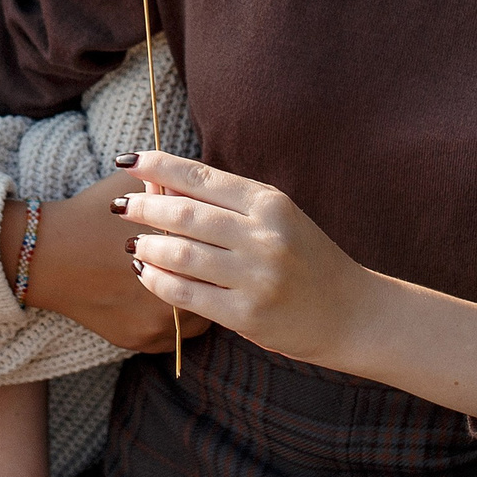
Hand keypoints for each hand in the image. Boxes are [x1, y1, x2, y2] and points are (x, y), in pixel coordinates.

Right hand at [3, 167, 210, 352]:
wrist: (42, 253)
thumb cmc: (89, 215)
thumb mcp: (131, 189)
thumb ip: (171, 185)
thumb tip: (201, 184)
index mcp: (175, 254)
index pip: (218, 255)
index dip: (216, 245)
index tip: (212, 239)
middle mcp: (169, 295)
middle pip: (213, 290)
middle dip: (211, 276)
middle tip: (205, 261)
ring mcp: (153, 324)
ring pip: (195, 318)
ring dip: (194, 301)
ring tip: (183, 280)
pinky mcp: (137, 340)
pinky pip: (171, 336)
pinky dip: (169, 319)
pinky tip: (159, 298)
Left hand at [116, 152, 476, 418]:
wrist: (355, 314)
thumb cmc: (309, 260)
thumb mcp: (279, 218)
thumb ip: (230, 204)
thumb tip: (165, 185)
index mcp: (270, 203)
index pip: (202, 177)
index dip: (159, 166)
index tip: (128, 161)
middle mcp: (263, 236)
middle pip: (184, 213)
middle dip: (144, 208)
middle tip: (121, 208)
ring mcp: (255, 277)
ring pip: (180, 254)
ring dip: (148, 246)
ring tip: (133, 243)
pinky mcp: (247, 315)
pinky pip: (187, 294)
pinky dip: (159, 281)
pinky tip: (146, 273)